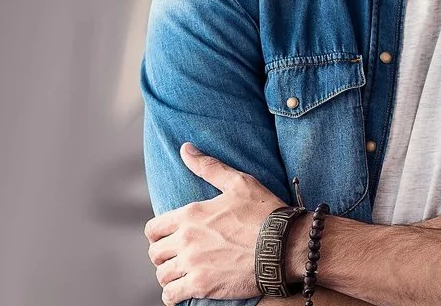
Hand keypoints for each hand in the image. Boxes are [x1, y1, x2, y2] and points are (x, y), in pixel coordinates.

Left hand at [144, 143, 286, 304]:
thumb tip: (185, 148)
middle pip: (155, 254)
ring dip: (171, 276)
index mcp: (190, 215)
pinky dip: (173, 296)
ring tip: (184, 275)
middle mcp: (186, 240)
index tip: (172, 239)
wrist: (287, 246)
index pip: (153, 230)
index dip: (159, 236)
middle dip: (166, 256)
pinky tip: (184, 291)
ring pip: (162, 275)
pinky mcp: (202, 286)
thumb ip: (209, 167)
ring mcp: (193, 264)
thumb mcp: (240, 183)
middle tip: (181, 258)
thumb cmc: (266, 213)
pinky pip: (171, 296)